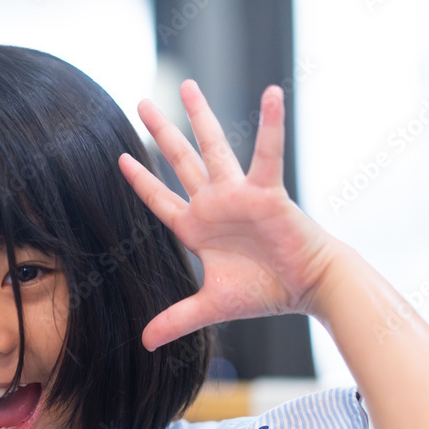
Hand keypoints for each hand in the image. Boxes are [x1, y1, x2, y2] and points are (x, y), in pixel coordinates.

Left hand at [118, 80, 339, 351]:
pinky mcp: (268, 192)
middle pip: (180, 161)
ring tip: (186, 85)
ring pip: (214, 147)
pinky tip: (272, 92)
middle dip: (160, 133)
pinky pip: (268, 154)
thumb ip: (176, 319)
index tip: (121, 158)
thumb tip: (145, 344)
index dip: (140, 181)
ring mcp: (239, 195)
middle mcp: (214, 204)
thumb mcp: (211, 307)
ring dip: (200, 117)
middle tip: (141, 101)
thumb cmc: (264, 292)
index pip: (160, 200)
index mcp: (197, 228)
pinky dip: (271, 124)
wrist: (307, 288)